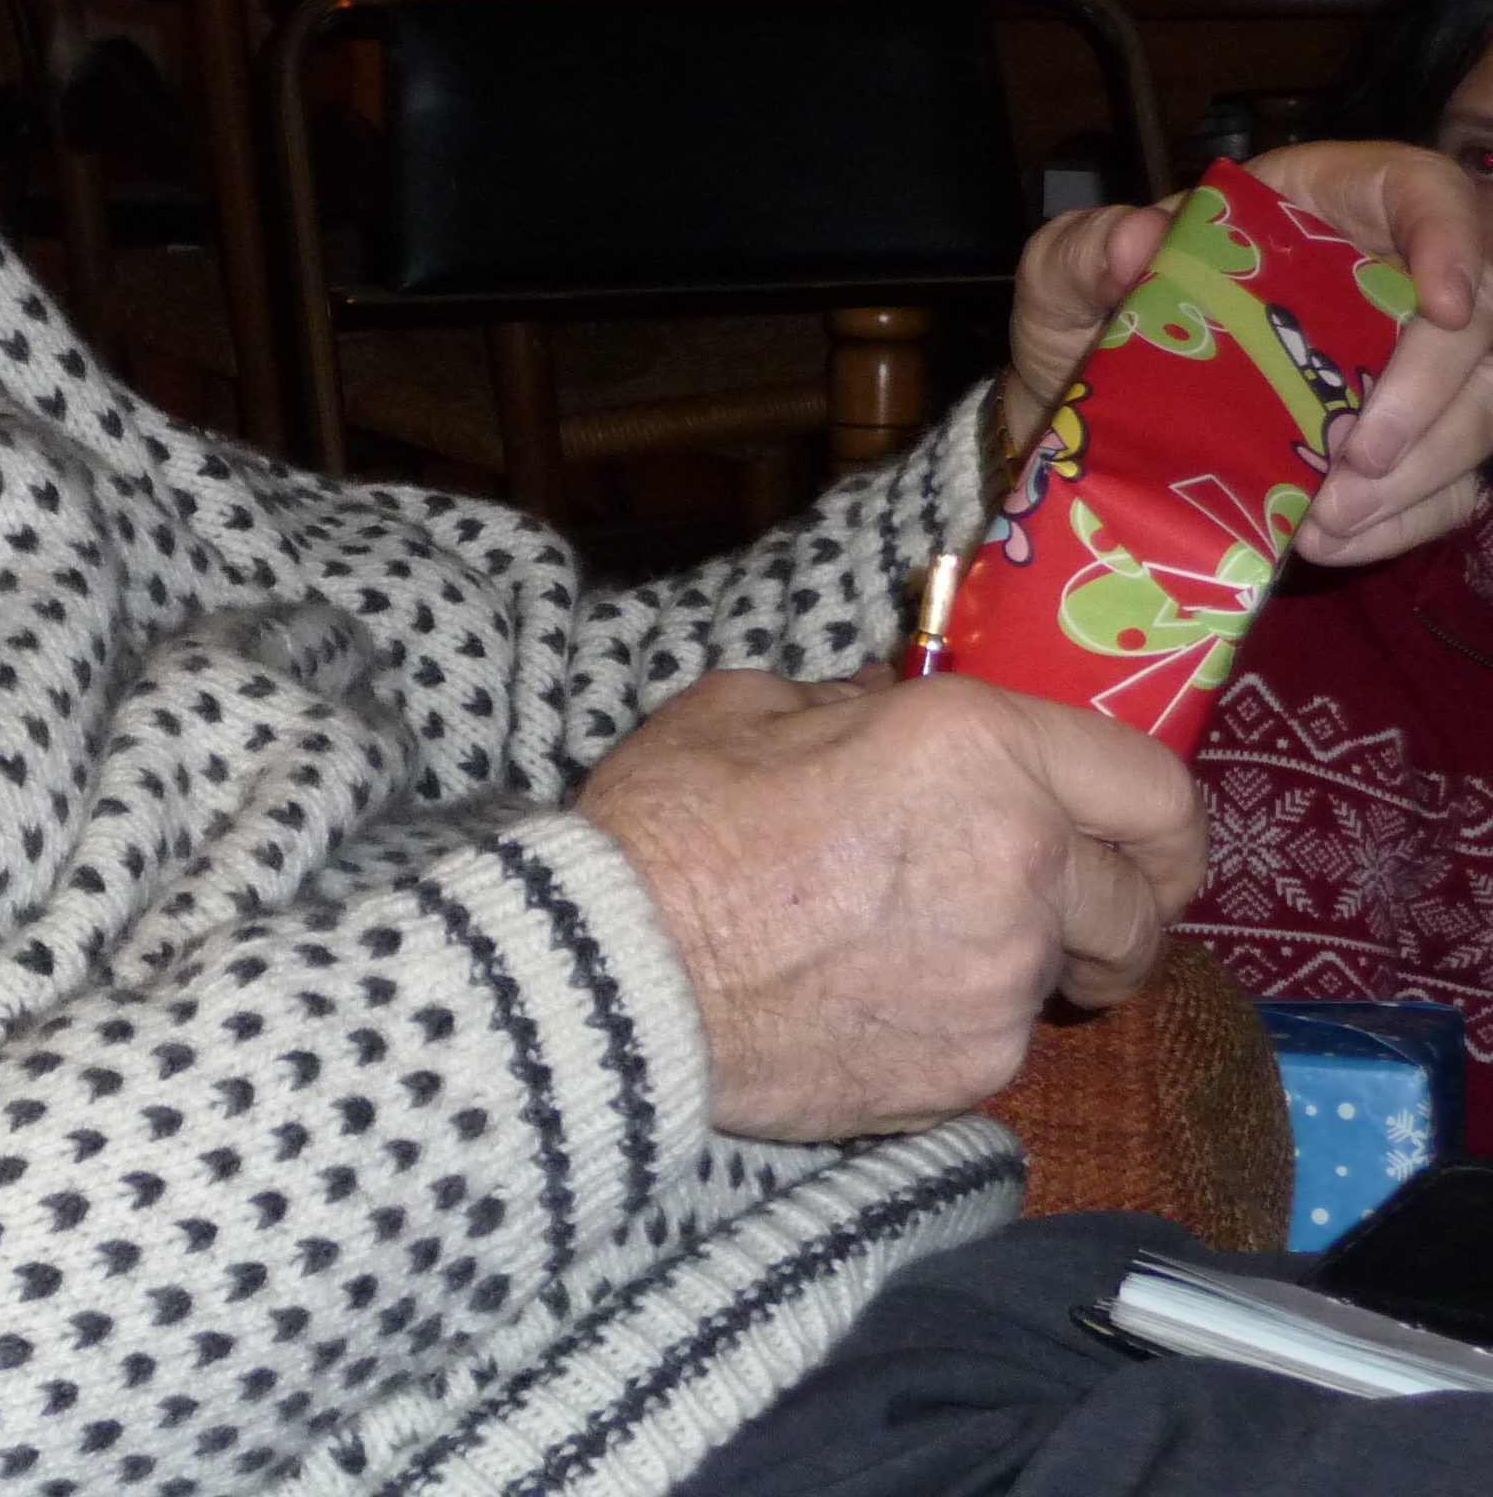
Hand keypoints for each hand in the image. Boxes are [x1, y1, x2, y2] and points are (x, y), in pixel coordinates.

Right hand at [577, 668, 1204, 1142]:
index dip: (1162, 819)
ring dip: (1015, 966)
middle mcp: (1024, 866)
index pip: (1155, 788)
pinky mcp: (969, 1072)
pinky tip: (864, 1002)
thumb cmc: (670, 825)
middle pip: (1142, 910)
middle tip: (1053, 911)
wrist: (616, 976)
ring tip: (910, 953)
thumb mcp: (747, 708)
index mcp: (982, 750)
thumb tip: (890, 708)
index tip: (1140, 840)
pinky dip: (952, 1026)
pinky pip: (995, 1044)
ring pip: (1064, 981)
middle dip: (1114, 912)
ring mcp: (1004, 983)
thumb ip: (852, 705)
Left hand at [1003, 140, 1492, 568]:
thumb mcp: (1063, 274)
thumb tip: (1137, 240)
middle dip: (1431, 394)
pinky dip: (1403, 518)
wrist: (1078, 410)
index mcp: (1318, 203)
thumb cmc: (1087, 317)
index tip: (1443, 307)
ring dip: (1422, 470)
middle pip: (1475, 320)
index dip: (1454, 239)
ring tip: (1328, 518)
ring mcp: (1407, 359)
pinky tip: (1333, 540)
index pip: (1424, 190)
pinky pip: (1449, 481)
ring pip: (1479, 405)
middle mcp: (1385, 273)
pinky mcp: (1406, 439)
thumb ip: (1086, 250)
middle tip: (1357, 460)